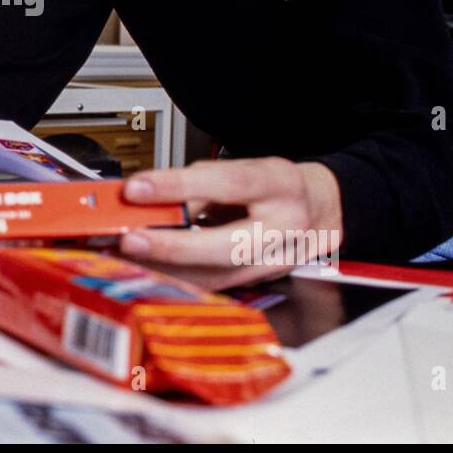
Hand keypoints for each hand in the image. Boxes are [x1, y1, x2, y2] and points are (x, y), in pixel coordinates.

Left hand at [119, 158, 343, 290]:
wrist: (321, 209)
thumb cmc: (276, 186)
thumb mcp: (245, 168)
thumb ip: (200, 184)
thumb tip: (151, 200)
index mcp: (280, 184)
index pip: (227, 183)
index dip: (178, 186)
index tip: (136, 189)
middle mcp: (286, 227)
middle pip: (228, 245)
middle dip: (173, 246)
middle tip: (131, 240)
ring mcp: (279, 262)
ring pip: (219, 275)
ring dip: (168, 269)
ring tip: (130, 258)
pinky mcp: (264, 283)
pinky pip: (218, 285)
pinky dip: (181, 279)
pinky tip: (153, 271)